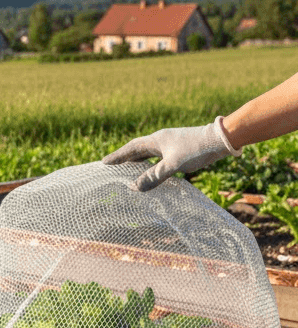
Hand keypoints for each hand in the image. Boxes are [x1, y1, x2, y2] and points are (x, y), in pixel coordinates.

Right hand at [102, 117, 240, 191]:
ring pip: (148, 153)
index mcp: (156, 140)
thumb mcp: (173, 165)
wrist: (222, 139)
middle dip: (124, 158)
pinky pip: (158, 156)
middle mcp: (161, 139)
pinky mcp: (179, 148)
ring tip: (127, 168)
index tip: (104, 163)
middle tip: (112, 165)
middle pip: (137, 149)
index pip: (131, 148)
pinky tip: (152, 169)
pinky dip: (150, 163)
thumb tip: (134, 188)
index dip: (117, 156)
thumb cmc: (196, 150)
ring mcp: (170, 143)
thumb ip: (154, 176)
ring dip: (137, 161)